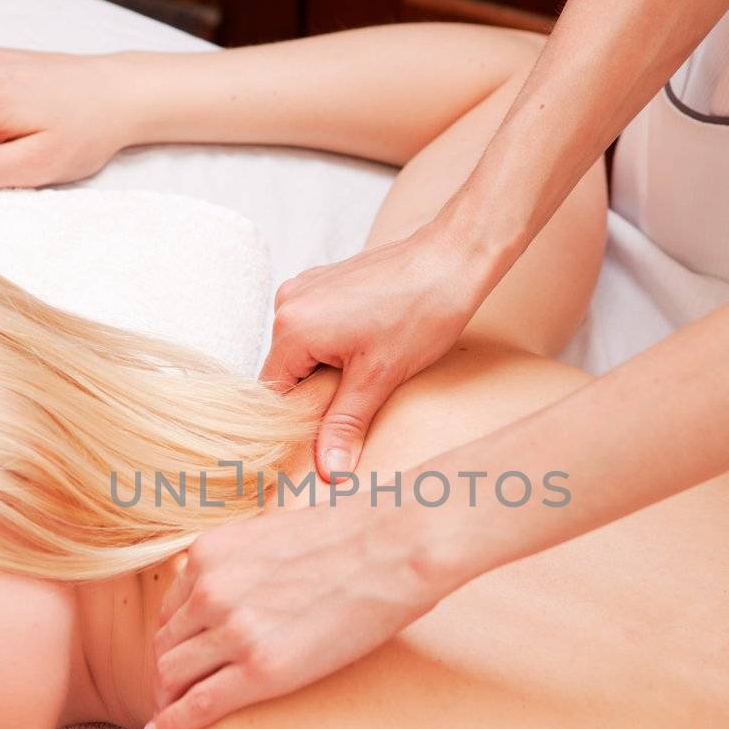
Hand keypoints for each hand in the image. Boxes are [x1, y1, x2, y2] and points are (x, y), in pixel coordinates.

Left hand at [146, 497, 443, 728]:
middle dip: (164, 672)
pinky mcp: (261, 669)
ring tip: (171, 715)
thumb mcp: (277, 530)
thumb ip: (246, 557)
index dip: (172, 638)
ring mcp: (233, 630)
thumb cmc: (355, 534)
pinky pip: (199, 705)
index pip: (171, 608)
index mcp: (212, 553)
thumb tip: (247, 575)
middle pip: (164, 644)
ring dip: (168, 698)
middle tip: (170, 693)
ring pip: (172, 675)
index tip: (177, 655)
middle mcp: (211, 590)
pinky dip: (175, 724)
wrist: (396, 545)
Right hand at [259, 218, 493, 480]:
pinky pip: (315, 327)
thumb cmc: (421, 311)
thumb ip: (345, 426)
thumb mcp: (379, 379)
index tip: (323, 436)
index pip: (274, 393)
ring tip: (368, 369)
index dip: (297, 420)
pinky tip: (369, 347)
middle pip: (287, 371)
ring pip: (302, 351)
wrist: (453, 257)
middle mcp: (288, 303)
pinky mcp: (323, 282)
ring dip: (328, 370)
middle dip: (316, 393)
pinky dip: (335, 346)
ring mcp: (305, 288)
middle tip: (358, 399)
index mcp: (293, 327)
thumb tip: (328, 472)